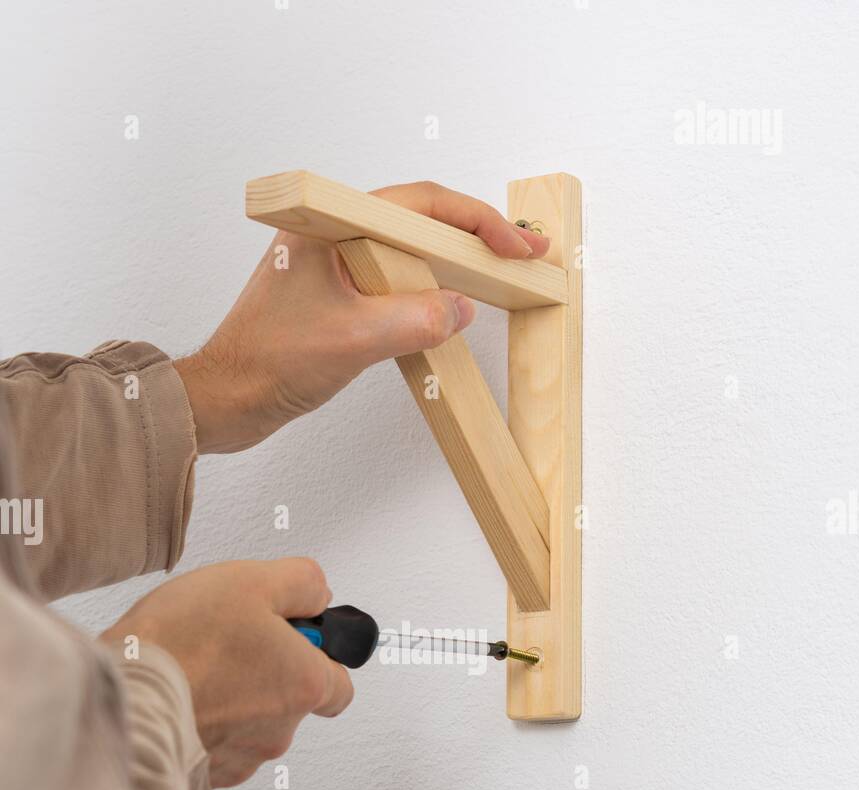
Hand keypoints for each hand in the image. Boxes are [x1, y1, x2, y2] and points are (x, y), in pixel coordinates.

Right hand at [100, 558, 352, 786]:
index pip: (340, 684)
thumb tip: (316, 594)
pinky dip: (202, 721)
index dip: (318, 655)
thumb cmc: (181, 643)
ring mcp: (242, 756)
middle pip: (290, 701)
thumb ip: (301, 583)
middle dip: (266, 672)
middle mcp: (280, 729)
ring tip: (194, 666)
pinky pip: (214, 744)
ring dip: (232, 698)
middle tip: (229, 642)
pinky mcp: (205, 773)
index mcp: (304, 685)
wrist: (122, 695)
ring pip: (249, 723)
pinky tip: (179, 694)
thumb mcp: (251, 581)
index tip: (294, 636)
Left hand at [174, 181, 549, 453]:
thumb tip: (460, 309)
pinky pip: (394, 285)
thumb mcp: (354, 341)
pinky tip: (450, 311)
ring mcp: (335, 267)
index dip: (477, 223)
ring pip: (410, 255)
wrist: (223, 400)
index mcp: (332, 225)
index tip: (515, 245)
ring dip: (454, 266)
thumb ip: (415, 320)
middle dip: (476, 239)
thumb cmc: (264, 364)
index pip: (422, 206)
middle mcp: (334, 236)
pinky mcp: (335, 297)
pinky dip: (428, 294)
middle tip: (522, 256)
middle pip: (422, 223)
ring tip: (497, 280)